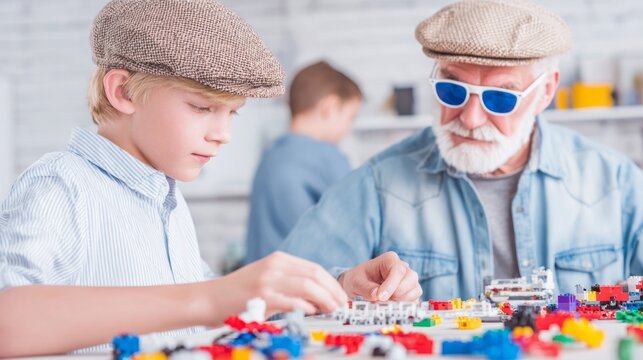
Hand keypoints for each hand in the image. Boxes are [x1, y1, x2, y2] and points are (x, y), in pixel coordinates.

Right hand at [217, 252, 347, 316]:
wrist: (208, 298)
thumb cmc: (238, 293)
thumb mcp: (265, 278)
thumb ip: (289, 282)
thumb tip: (318, 297)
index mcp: (278, 259)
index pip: (314, 268)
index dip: (331, 283)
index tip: (340, 296)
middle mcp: (275, 266)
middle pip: (315, 275)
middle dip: (333, 291)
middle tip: (341, 305)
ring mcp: (268, 280)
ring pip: (308, 286)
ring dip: (325, 299)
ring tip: (332, 310)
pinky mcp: (262, 296)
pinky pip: (293, 301)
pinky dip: (307, 307)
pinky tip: (313, 313)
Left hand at [338, 251, 421, 301]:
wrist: (359, 284)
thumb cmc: (358, 279)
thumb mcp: (356, 282)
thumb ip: (366, 288)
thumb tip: (377, 296)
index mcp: (389, 259)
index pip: (398, 270)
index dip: (391, 285)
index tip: (381, 297)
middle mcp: (402, 267)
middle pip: (411, 278)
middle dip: (398, 292)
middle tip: (383, 300)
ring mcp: (408, 280)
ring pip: (416, 289)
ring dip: (402, 300)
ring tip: (385, 302)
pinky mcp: (410, 292)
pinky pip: (415, 299)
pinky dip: (405, 305)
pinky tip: (391, 305)